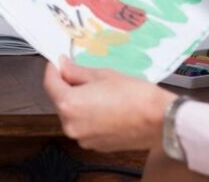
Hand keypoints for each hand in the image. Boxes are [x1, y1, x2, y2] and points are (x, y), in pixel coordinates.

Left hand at [43, 57, 176, 152]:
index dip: (53, 69)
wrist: (159, 119)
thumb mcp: (103, 75)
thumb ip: (77, 72)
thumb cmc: (135, 95)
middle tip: (82, 74)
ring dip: (79, 102)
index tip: (57, 62)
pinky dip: (89, 116)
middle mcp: (71, 125)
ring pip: (72, 114)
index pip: (49, 83)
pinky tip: (106, 106)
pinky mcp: (95, 146)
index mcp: (70, 104)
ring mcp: (83, 138)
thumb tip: (63, 66)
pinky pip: (84, 126)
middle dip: (67, 86)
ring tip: (100, 91)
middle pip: (60, 100)